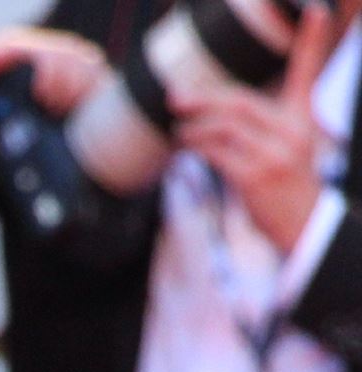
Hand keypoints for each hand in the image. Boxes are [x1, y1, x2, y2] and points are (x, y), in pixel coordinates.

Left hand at [172, 1, 346, 253]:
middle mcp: (293, 132)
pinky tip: (185, 146)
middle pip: (240, 101)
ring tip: (179, 131)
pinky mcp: (255, 177)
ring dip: (193, 128)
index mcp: (302, 119)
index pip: (308, 73)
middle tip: (175, 98)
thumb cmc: (286, 187)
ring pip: (224, 127)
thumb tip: (214, 114)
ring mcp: (275, 154)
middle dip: (203, 98)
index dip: (311, 43)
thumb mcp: (285, 149)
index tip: (318, 12)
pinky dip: (195, 147)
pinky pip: (216, 153)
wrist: (304, 227)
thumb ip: (260, 126)